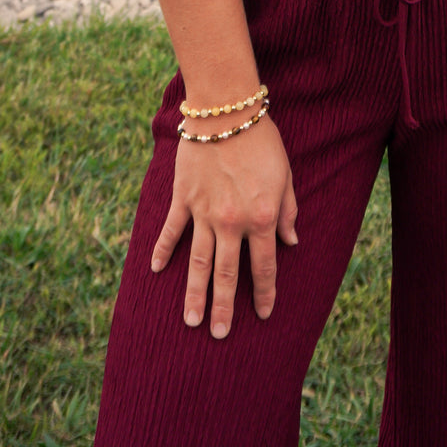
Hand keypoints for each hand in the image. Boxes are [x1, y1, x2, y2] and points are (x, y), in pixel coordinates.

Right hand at [151, 116, 298, 337]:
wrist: (226, 111)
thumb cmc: (261, 140)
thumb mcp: (285, 175)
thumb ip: (288, 211)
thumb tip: (291, 242)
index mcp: (261, 218)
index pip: (263, 266)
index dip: (264, 293)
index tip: (263, 313)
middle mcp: (232, 223)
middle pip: (226, 275)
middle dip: (223, 308)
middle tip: (218, 335)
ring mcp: (204, 213)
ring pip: (197, 263)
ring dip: (194, 294)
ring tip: (190, 321)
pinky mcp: (183, 199)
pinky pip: (172, 232)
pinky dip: (162, 251)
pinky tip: (155, 271)